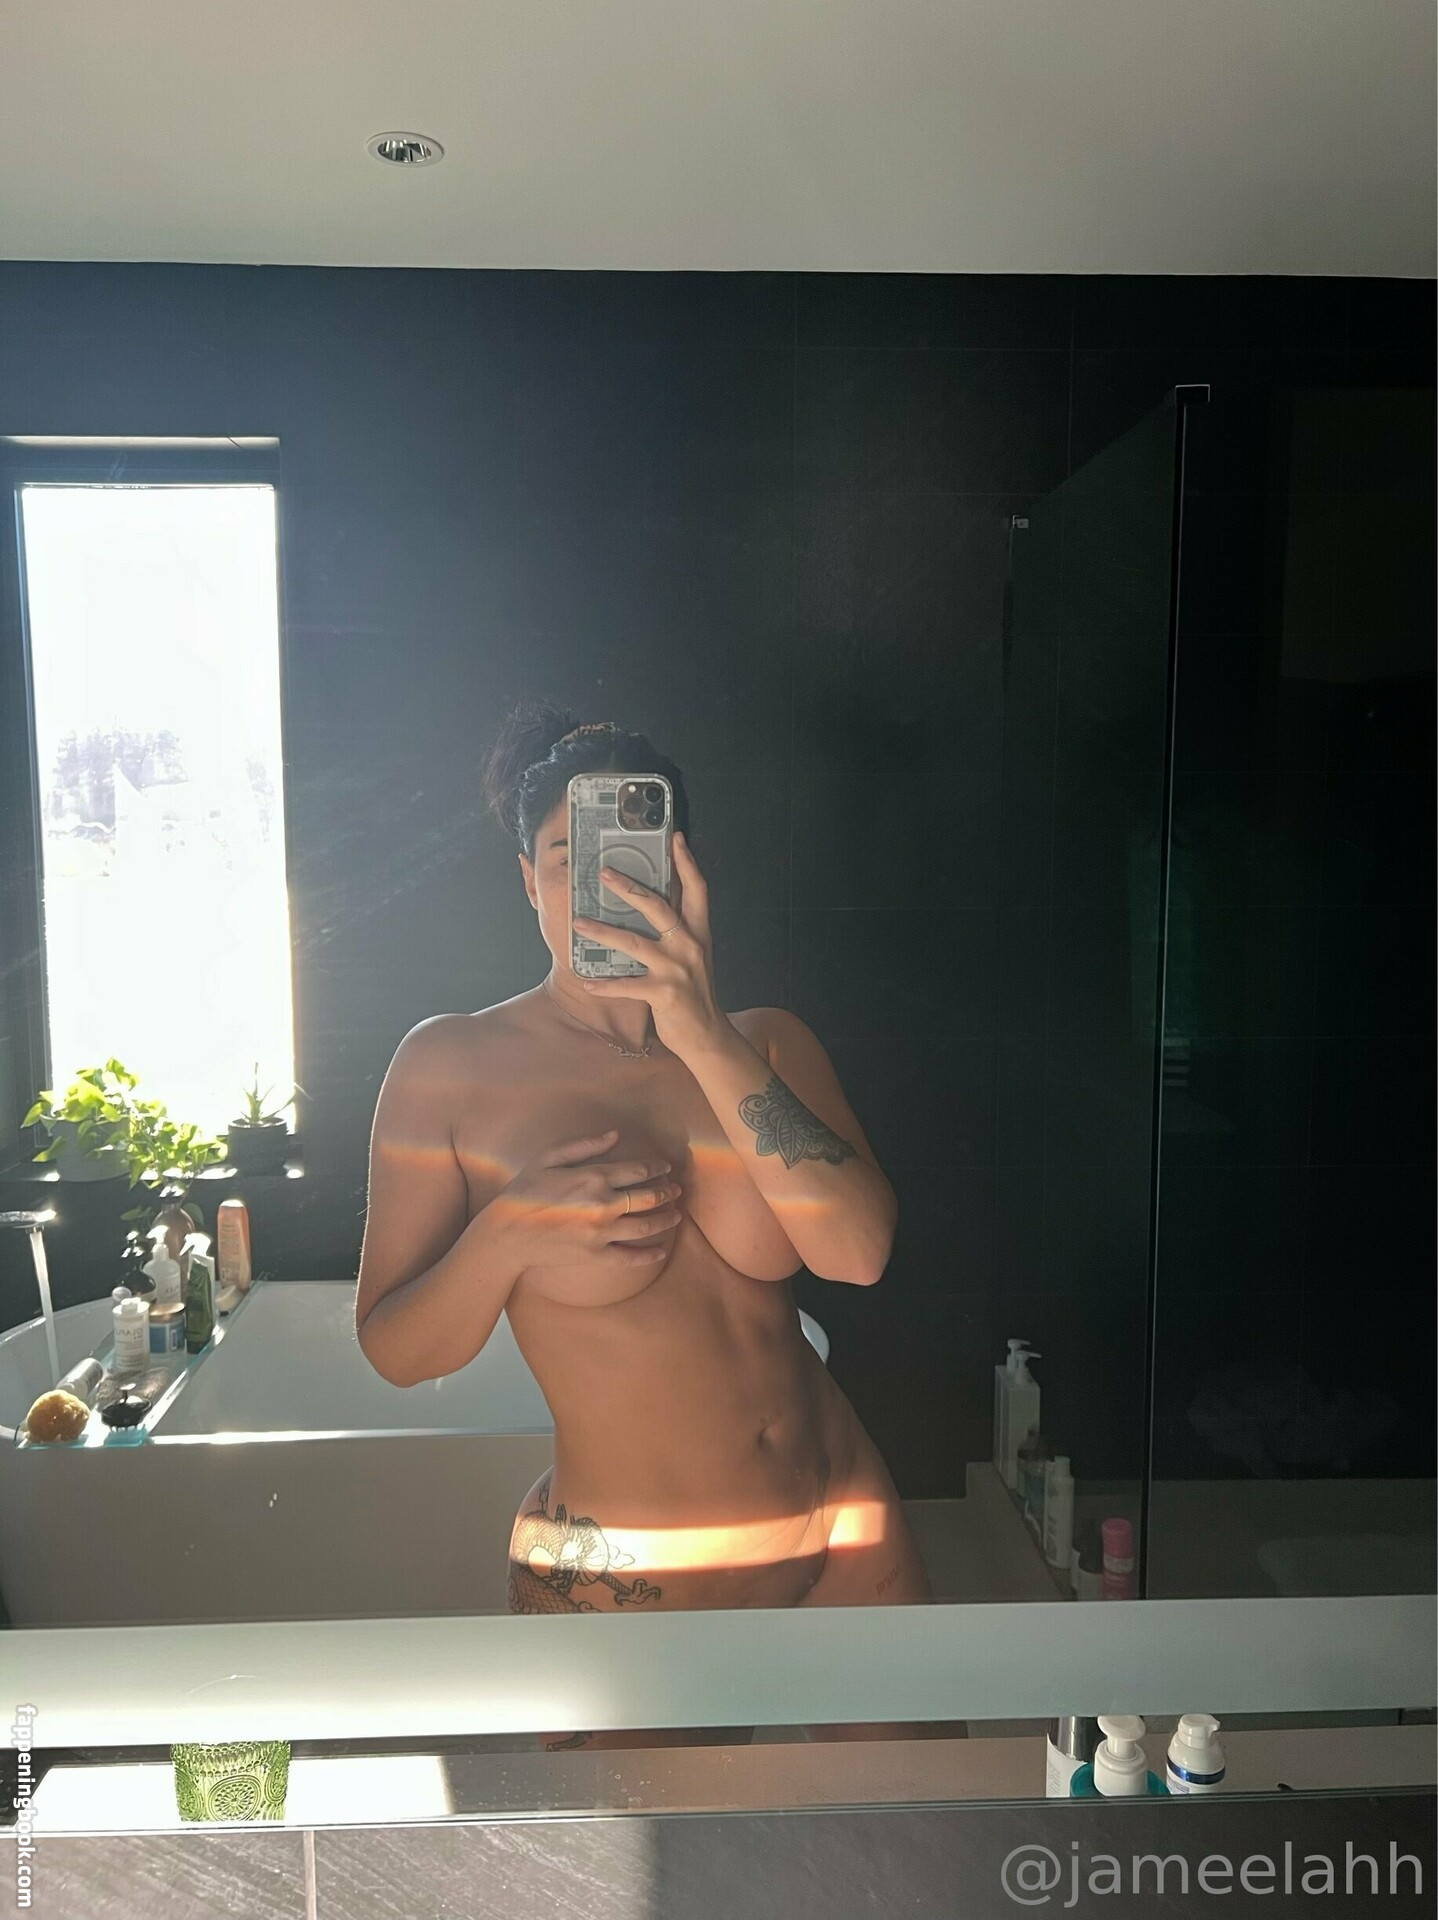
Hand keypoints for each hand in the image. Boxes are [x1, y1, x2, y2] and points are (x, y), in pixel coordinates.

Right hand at [488, 1131, 682, 1271]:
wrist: (507, 1233)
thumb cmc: (524, 1191)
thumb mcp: (549, 1158)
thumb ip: (584, 1145)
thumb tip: (615, 1135)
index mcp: (593, 1176)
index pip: (638, 1171)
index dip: (657, 1168)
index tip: (666, 1168)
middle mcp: (603, 1204)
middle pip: (649, 1198)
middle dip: (668, 1193)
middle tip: (678, 1191)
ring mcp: (601, 1232)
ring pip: (646, 1226)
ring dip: (667, 1220)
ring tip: (677, 1215)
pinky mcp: (595, 1255)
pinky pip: (631, 1256)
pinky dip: (650, 1254)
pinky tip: (662, 1251)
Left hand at [572, 831, 726, 1057]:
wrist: (708, 1035)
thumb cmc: (695, 993)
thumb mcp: (694, 955)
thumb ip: (678, 930)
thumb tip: (655, 904)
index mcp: (698, 932)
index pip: (696, 889)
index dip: (686, 862)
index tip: (675, 837)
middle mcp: (689, 945)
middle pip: (657, 906)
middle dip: (628, 887)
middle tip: (603, 872)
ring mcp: (677, 969)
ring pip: (633, 942)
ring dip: (602, 931)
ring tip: (578, 922)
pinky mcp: (663, 993)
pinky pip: (626, 985)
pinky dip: (604, 984)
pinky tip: (586, 982)